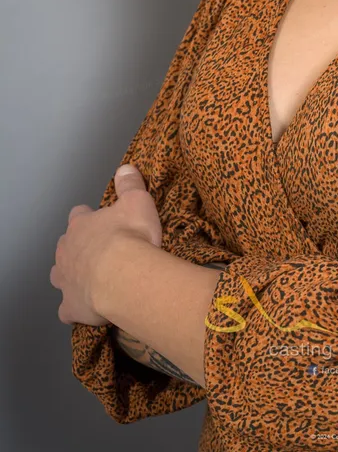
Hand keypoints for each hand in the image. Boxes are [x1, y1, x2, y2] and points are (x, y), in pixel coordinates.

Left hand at [50, 164, 162, 325]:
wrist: (126, 276)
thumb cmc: (131, 235)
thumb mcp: (138, 201)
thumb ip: (130, 184)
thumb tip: (126, 167)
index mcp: (81, 224)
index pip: (79, 214)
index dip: (90, 217)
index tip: (105, 221)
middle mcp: (67, 249)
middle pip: (66, 245)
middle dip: (79, 247)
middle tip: (103, 251)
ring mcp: (66, 279)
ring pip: (59, 275)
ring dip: (71, 275)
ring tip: (92, 278)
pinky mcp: (70, 306)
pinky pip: (67, 309)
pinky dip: (75, 308)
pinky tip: (87, 308)